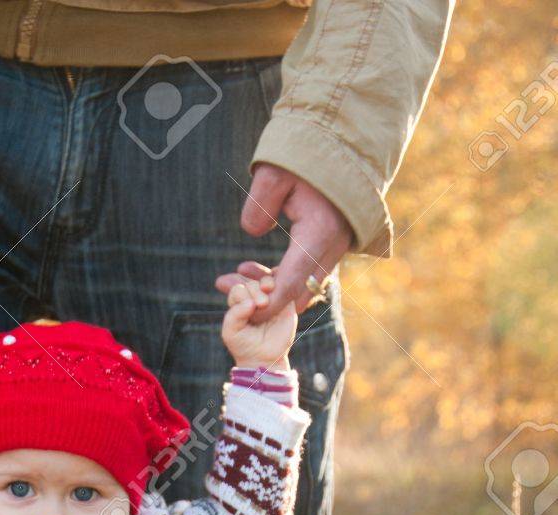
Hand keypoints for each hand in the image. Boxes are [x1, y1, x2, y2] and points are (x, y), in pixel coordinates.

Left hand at [217, 163, 353, 315]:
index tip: (242, 308)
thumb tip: (254, 233)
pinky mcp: (334, 244)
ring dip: (275, 287)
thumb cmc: (308, 153)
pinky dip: (286, 277)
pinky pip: (310, 273)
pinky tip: (258, 269)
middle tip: (231, 286)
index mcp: (320, 231)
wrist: (346, 142)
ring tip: (240, 272)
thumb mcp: (273, 173)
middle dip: (267, 299)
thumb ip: (258, 206)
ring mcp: (338, 246)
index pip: (291, 284)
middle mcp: (334, 245)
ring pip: (305, 285)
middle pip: (300, 293)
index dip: (266, 303)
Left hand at [221, 269, 295, 367]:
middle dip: (255, 289)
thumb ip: (234, 314)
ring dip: (266, 282)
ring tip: (268, 291)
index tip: (250, 306)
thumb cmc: (244, 345)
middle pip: (252, 282)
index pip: (238, 287)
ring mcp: (270, 298)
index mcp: (238, 302)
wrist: (265, 358)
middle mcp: (254, 297)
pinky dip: (281, 282)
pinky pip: (284, 286)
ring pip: (267, 280)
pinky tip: (278, 287)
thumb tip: (250, 302)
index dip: (242, 291)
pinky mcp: (286, 302)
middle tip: (261, 304)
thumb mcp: (231, 331)